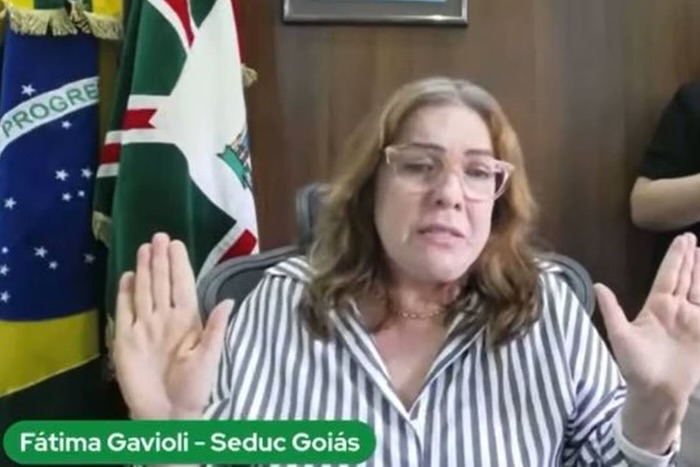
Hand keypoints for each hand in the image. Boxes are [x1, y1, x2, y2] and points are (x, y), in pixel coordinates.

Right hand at [111, 233, 232, 418]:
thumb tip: (227, 300)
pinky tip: (128, 276)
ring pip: (145, 291)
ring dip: (145, 269)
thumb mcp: (210, 358)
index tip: (176, 244)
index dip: (179, 265)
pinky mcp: (126, 339)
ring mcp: (145, 327)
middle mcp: (165, 318)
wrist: (166, 413)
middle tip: (159, 236)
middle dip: (161, 260)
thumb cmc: (193, 387)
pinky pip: (126, 311)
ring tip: (145, 247)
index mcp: (188, 321)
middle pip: (162, 283)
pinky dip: (126, 293)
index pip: (183, 285)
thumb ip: (216, 329)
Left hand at [595, 233, 699, 450]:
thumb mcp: (620, 336)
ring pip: (699, 289)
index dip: (675, 257)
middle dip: (689, 258)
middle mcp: (675, 310)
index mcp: (656, 307)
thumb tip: (597, 285)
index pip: (668, 276)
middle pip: (684, 277)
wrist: (655, 392)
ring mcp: (691, 321)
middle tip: (692, 236)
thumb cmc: (634, 366)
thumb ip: (612, 310)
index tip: (682, 239)